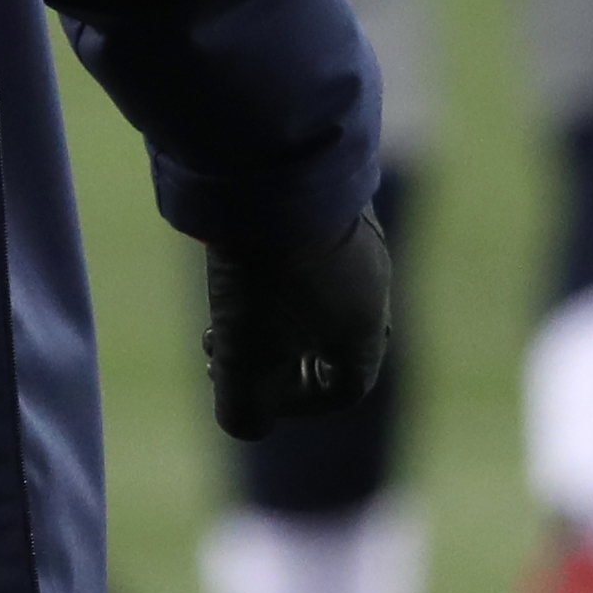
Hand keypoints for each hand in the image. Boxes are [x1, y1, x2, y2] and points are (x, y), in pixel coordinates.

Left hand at [202, 208, 391, 440]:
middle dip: (273, 356)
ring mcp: (355, 234)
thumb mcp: (245, 355)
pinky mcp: (328, 197)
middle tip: (221, 350)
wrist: (274, 167)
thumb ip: (245, 409)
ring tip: (220, 305)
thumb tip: (246, 426)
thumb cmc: (266, 274)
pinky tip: (233, 253)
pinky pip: (306, 246)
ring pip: (315, 291)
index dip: (295, 405)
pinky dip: (271, 266)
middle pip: (328, 339)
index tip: (251, 391)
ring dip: (266, 311)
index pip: (344, 388)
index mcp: (365, 329)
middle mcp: (372, 283)